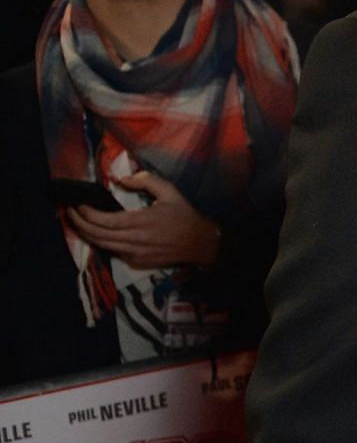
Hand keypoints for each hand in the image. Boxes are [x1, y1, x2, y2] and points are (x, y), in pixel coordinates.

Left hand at [66, 170, 221, 268]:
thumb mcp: (170, 191)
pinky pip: (113, 252)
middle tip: (70, 213)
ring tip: (78, 222)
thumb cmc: (184, 215)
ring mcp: (135, 254)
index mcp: (142, 222)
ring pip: (102, 246)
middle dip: (79, 224)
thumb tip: (121, 179)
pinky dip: (103, 242)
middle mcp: (135, 241)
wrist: (200, 243)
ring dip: (87, 234)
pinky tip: (99, 233)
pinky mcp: (137, 262)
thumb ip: (145, 181)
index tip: (78, 205)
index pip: (104, 220)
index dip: (86, 214)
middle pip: (97, 235)